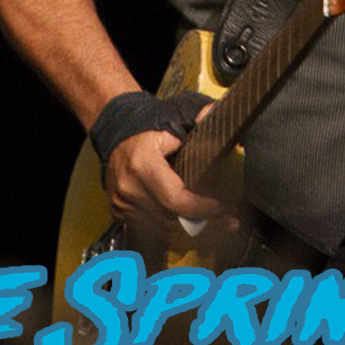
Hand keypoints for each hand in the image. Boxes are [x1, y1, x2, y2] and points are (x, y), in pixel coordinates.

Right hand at [105, 128, 228, 235]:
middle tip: (230, 222)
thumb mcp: (172, 116)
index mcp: (142, 165)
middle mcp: (129, 188)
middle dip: (203, 222)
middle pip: (171, 218)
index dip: (201, 208)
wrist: (114, 130)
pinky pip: (150, 229)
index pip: (175, 199)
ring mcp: (122, 202)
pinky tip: (192, 226)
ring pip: (162, 229)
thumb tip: (213, 114)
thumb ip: (195, 117)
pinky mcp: (120, 211)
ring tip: (217, 227)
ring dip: (190, 230)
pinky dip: (172, 229)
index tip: (221, 207)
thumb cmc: (145, 125)